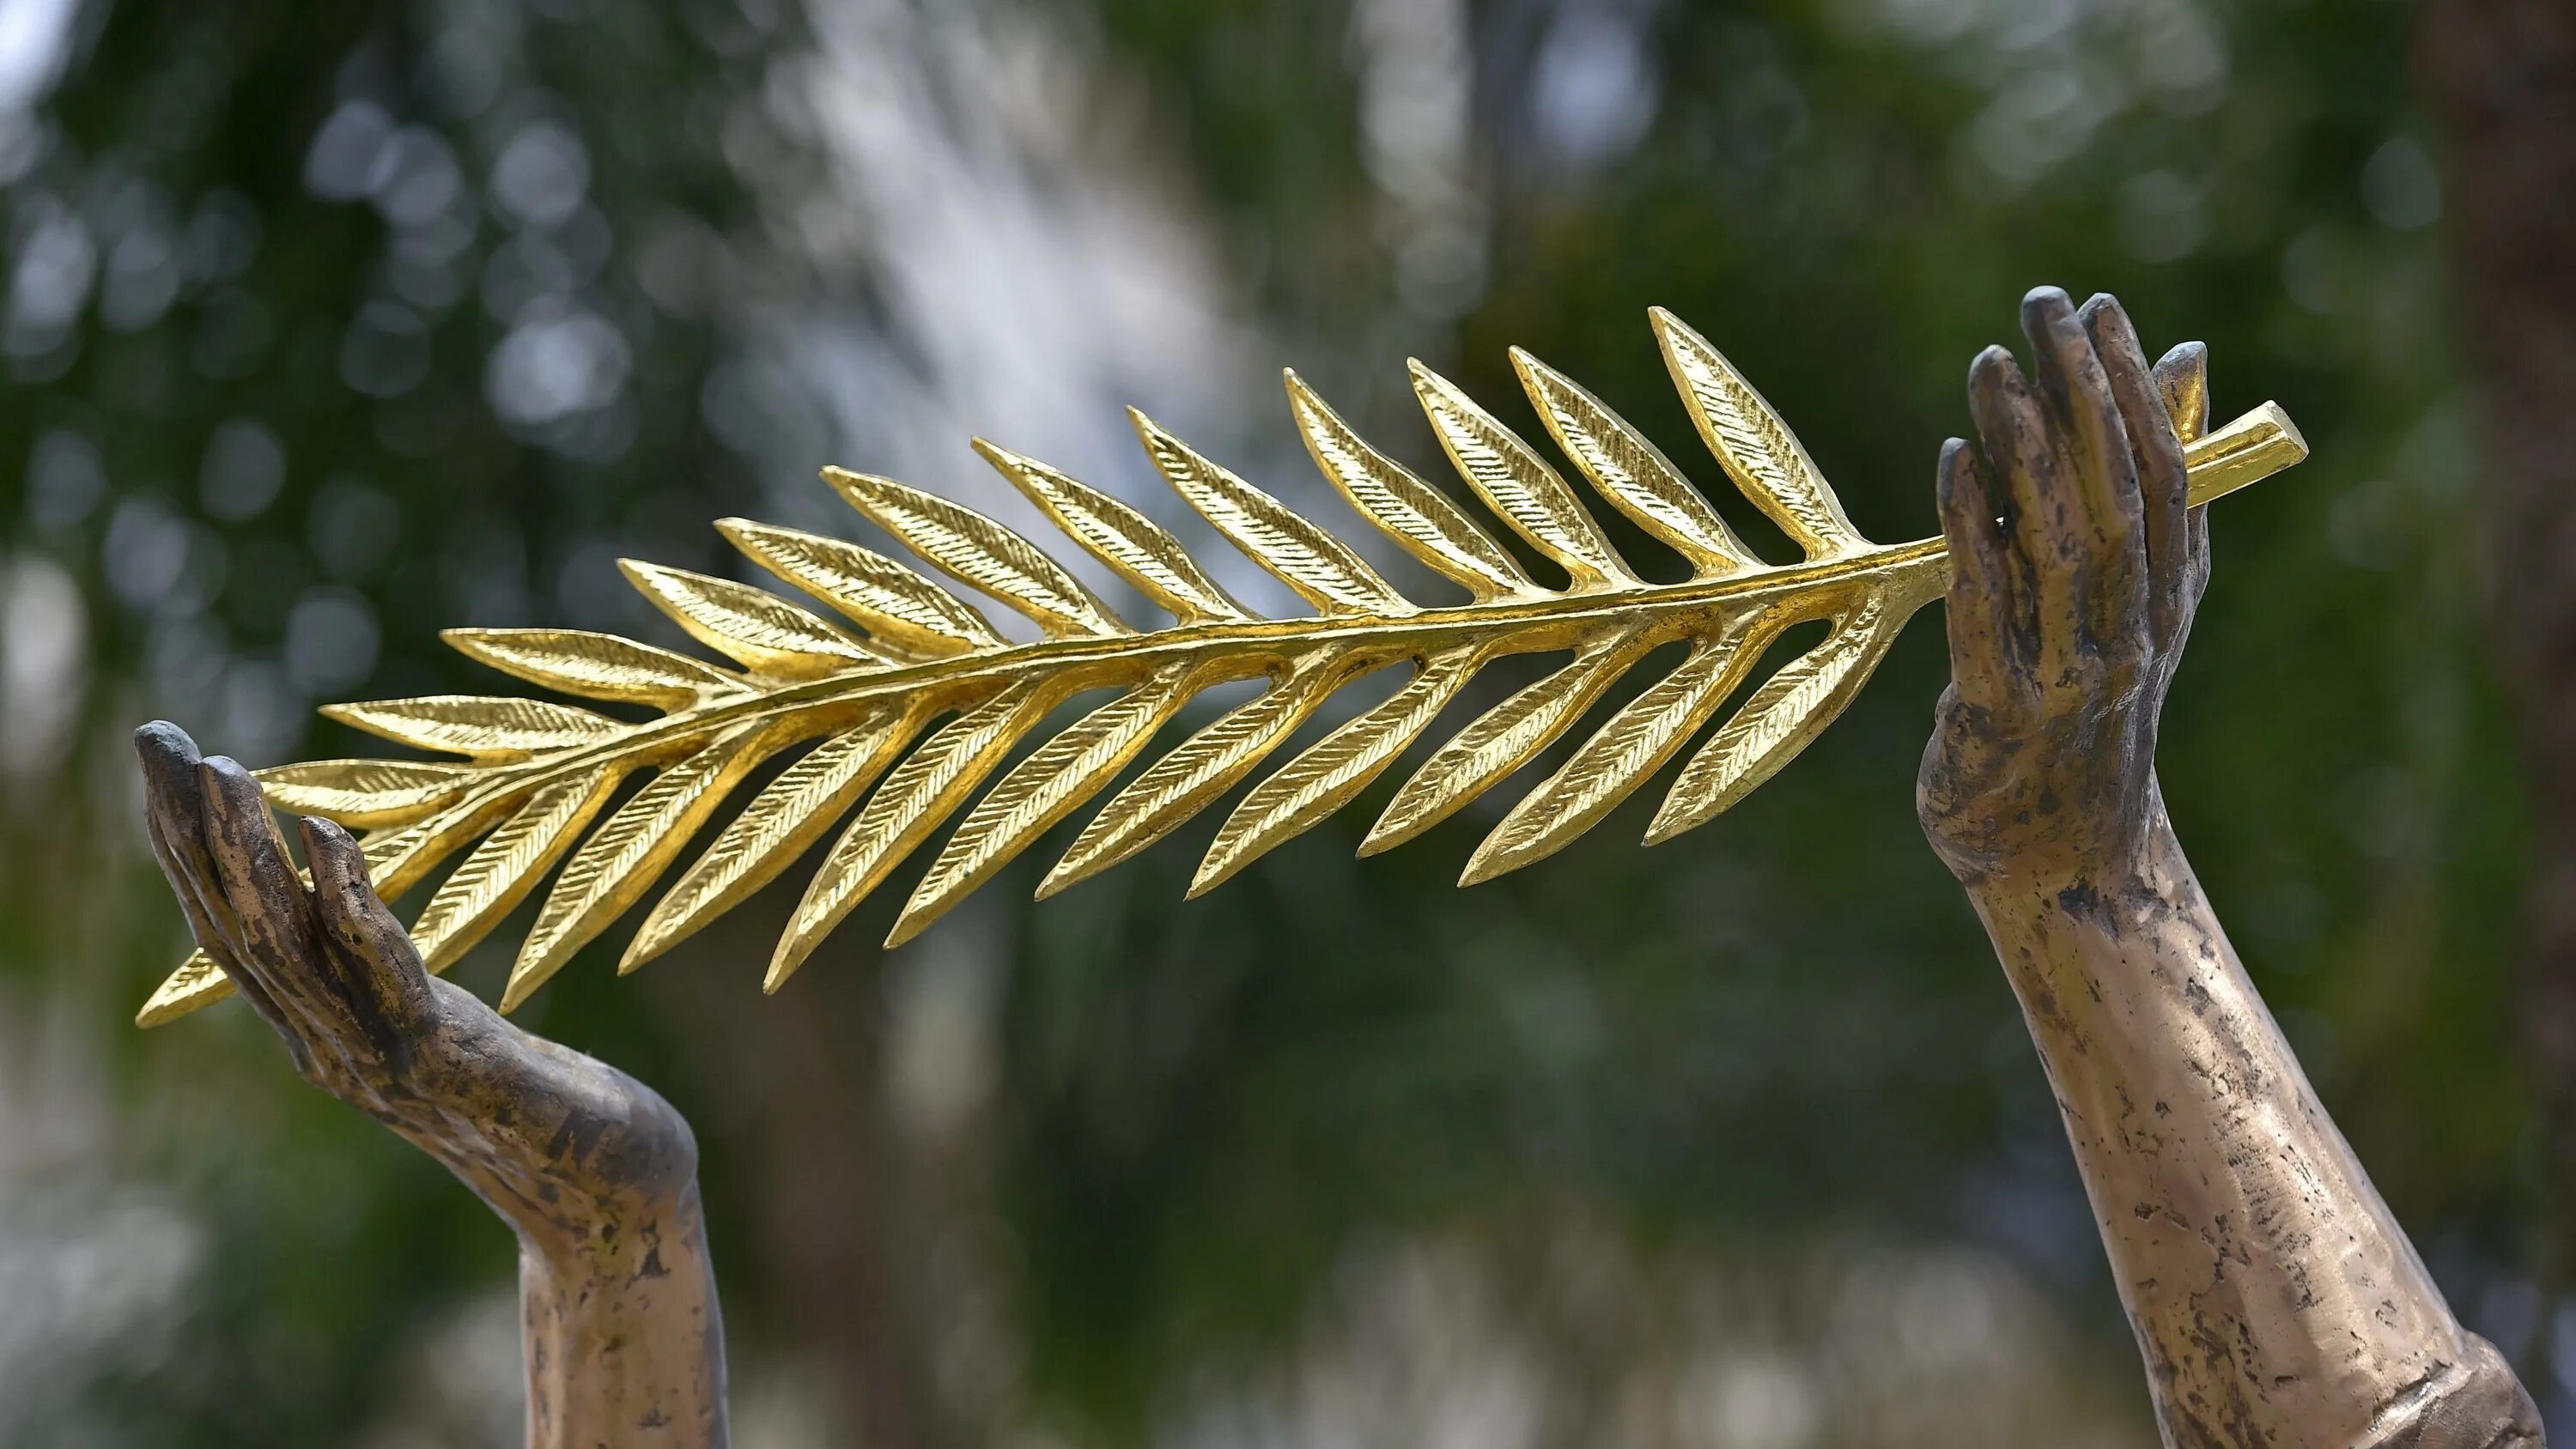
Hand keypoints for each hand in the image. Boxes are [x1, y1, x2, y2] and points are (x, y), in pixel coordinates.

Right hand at [134, 721, 698, 1253]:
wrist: (614, 1188)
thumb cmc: (544, 1102)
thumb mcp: (443, 1031)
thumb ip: (385, 979)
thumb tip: (339, 896)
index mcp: (324, 1036)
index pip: (232, 933)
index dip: (188, 849)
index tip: (163, 760)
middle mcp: (332, 1049)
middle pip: (237, 930)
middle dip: (191, 831)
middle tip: (157, 737)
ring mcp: (379, 1059)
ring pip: (288, 948)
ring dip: (247, 854)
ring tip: (219, 768)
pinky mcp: (444, 1060)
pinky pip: (380, 971)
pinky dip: (344, 896)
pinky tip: (322, 826)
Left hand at [1916, 287, 2210, 888]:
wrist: (2056, 855)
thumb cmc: (2081, 709)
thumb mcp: (2133, 599)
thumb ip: (2149, 490)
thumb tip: (2185, 359)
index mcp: (2166, 598)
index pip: (2165, 475)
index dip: (2138, 391)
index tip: (2102, 309)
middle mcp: (2130, 630)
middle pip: (2115, 494)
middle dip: (2083, 391)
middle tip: (2043, 306)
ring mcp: (2069, 671)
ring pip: (2057, 540)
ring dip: (2026, 445)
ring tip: (1992, 363)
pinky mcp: (2001, 707)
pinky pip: (1989, 604)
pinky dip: (1972, 528)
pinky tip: (1954, 460)